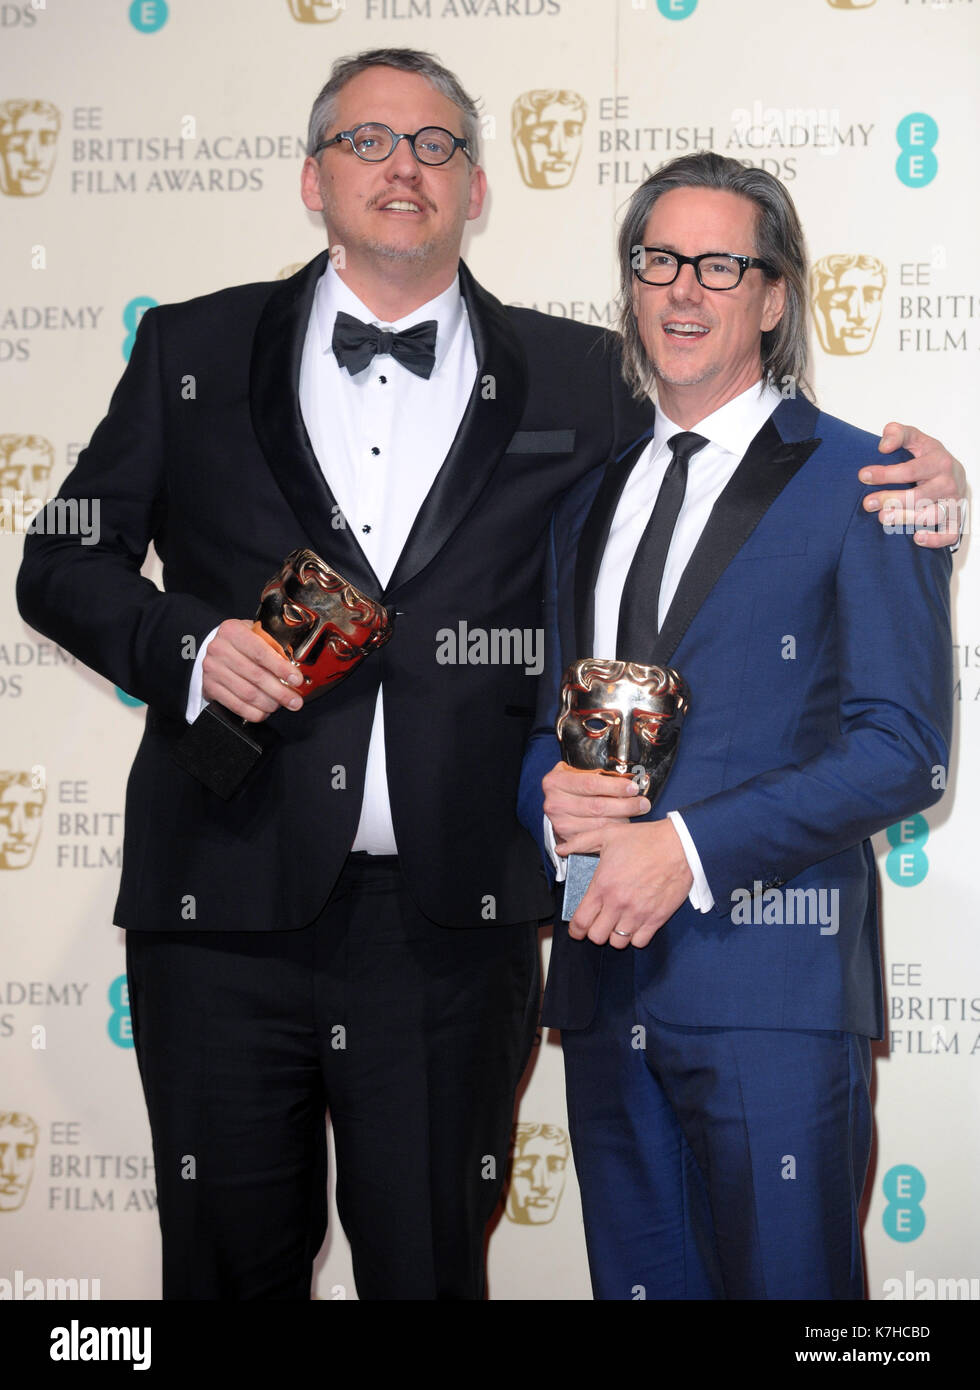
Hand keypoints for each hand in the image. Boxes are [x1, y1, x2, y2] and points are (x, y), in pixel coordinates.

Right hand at [201, 618, 304, 720]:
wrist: (217, 648)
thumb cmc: (242, 642)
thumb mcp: (256, 634)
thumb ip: (273, 645)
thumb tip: (295, 666)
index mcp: (233, 631)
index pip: (261, 652)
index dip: (281, 669)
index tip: (296, 680)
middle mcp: (219, 649)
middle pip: (256, 676)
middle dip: (280, 692)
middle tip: (295, 701)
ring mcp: (212, 669)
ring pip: (247, 693)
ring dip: (269, 703)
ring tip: (281, 705)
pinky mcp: (210, 687)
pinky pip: (236, 705)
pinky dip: (254, 712)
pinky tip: (264, 711)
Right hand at [542, 761, 649, 849]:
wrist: (555, 801)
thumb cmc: (570, 784)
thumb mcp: (577, 771)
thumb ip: (597, 773)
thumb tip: (628, 778)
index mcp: (556, 782)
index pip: (590, 784)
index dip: (615, 787)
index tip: (632, 788)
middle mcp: (555, 803)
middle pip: (597, 806)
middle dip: (625, 805)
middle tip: (642, 803)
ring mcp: (560, 823)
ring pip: (598, 824)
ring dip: (622, 820)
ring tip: (635, 813)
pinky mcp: (567, 837)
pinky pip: (595, 837)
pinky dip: (612, 832)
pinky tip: (622, 825)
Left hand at [558, 819, 692, 949]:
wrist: (680, 845)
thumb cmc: (644, 839)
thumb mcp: (608, 834)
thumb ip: (581, 843)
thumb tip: (560, 850)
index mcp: (603, 885)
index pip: (581, 921)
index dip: (575, 929)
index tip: (576, 929)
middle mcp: (618, 903)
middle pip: (597, 937)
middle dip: (594, 932)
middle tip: (598, 923)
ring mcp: (638, 913)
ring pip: (618, 942)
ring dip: (615, 935)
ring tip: (617, 923)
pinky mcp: (657, 918)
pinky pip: (640, 941)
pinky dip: (635, 937)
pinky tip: (635, 924)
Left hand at [861, 422, 965, 548]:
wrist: (955, 472)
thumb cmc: (929, 457)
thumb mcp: (915, 439)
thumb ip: (898, 433)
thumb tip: (883, 446)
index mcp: (938, 461)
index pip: (911, 469)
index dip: (886, 473)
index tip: (863, 475)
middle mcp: (948, 482)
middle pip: (920, 495)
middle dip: (891, 499)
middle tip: (867, 503)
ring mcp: (952, 502)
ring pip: (932, 515)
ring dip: (906, 518)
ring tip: (883, 518)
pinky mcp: (955, 520)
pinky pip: (950, 534)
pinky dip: (935, 539)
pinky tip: (916, 538)